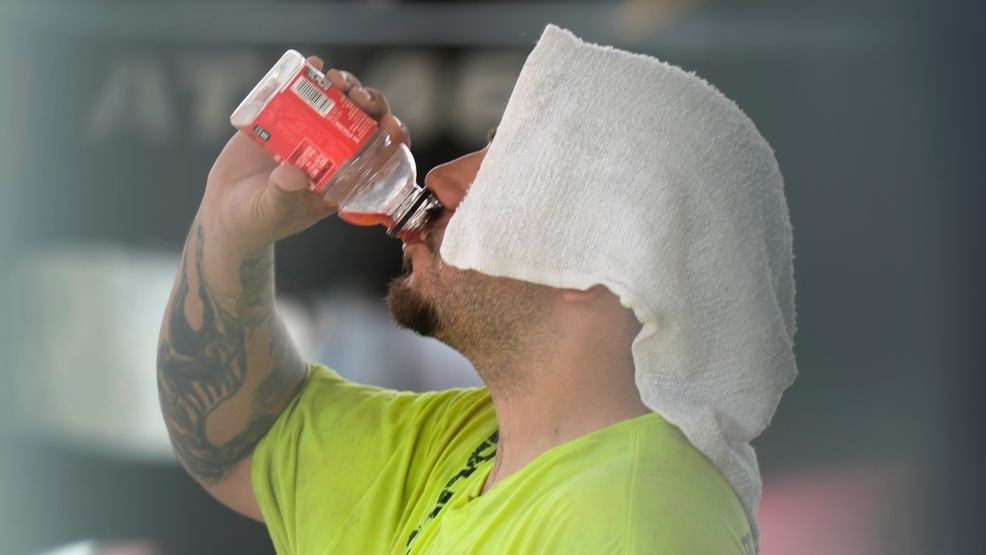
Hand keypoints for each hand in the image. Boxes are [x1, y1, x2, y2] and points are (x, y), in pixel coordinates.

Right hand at [198, 56, 410, 254]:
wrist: (223, 208)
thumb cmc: (256, 219)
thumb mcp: (271, 211)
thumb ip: (283, 196)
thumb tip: (294, 174)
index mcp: (343, 179)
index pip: (381, 157)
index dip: (393, 140)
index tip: (390, 126)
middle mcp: (333, 153)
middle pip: (365, 122)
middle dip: (370, 104)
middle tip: (359, 97)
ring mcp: (310, 132)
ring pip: (339, 103)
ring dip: (345, 86)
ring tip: (336, 80)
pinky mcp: (284, 117)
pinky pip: (303, 92)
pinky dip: (311, 75)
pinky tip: (314, 64)